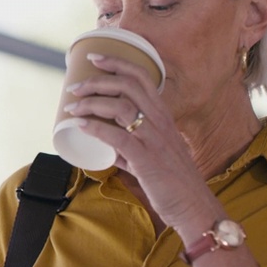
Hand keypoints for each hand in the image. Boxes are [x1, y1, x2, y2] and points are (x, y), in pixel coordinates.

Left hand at [63, 53, 220, 231]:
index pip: (142, 77)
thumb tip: (108, 149)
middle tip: (75, 86)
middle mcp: (160, 122)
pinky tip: (80, 125)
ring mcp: (154, 139)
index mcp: (163, 117)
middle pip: (128, 85)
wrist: (194, 208)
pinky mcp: (147, 159)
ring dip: (91, 103)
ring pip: (120, 106)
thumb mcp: (153, 159)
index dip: (118, 63)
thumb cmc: (174, 184)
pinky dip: (95, 127)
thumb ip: (130, 152)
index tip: (95, 58)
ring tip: (72, 107)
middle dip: (97, 80)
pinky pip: (117, 137)